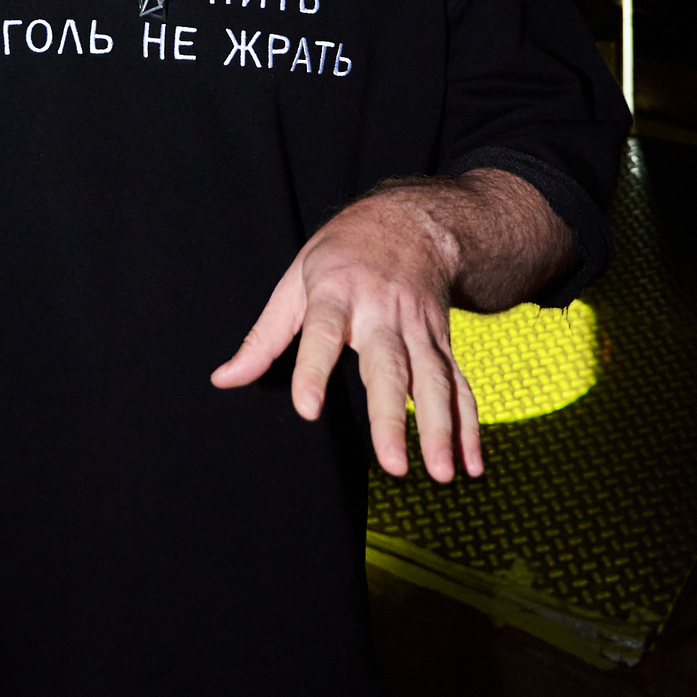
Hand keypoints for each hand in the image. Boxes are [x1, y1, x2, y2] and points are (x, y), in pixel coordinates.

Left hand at [211, 194, 482, 482]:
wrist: (411, 221)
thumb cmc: (341, 255)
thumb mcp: (296, 280)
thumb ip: (264, 335)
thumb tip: (223, 379)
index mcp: (337, 293)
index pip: (323, 333)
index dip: (313, 371)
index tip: (308, 410)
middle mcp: (382, 312)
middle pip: (389, 367)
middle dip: (392, 417)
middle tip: (394, 466)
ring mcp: (418, 327)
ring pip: (433, 380)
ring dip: (440, 429)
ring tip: (441, 475)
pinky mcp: (443, 341)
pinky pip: (459, 385)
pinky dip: (468, 425)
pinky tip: (472, 464)